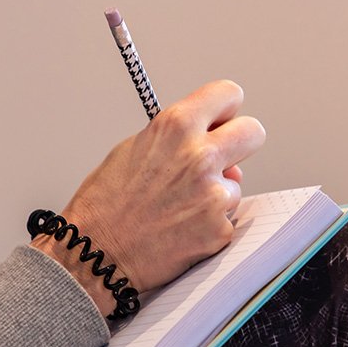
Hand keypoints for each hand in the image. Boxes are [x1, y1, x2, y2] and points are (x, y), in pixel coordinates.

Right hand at [32, 80, 264, 315]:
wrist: (94, 253)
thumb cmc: (105, 203)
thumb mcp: (133, 150)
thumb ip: (176, 140)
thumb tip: (213, 144)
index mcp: (176, 126)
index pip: (228, 94)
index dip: (224, 108)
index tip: (220, 119)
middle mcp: (200, 156)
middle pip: (253, 132)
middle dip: (240, 143)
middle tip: (222, 157)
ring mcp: (214, 195)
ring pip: (236, 184)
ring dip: (216, 193)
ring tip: (178, 207)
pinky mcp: (220, 230)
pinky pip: (226, 219)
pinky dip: (208, 225)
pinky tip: (179, 229)